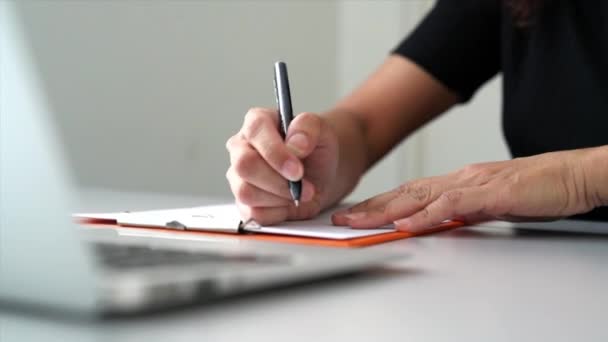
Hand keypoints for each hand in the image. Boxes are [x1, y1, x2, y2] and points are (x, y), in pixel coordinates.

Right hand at [226, 108, 338, 224]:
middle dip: (278, 181)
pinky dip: (277, 212)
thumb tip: (296, 144)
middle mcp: (241, 148)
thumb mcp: (322, 130)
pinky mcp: (243, 202)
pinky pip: (253, 214)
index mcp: (256, 123)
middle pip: (244, 166)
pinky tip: (288, 202)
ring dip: (280, 198)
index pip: (255, 132)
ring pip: (246, 193)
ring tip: (300, 193)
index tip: (297, 170)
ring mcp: (238, 177)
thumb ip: (308, 127)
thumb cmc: (317, 149)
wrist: (322, 174)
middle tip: (305, 186)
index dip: (275, 153)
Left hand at [332, 149, 600, 232]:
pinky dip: (424, 216)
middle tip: (343, 218)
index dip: (380, 204)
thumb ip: (462, 211)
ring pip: (419, 196)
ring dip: (386, 210)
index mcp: (458, 182)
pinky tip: (405, 225)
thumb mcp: (489, 204)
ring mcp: (472, 184)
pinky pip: (450, 206)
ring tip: (359, 221)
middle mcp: (459, 179)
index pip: (410, 193)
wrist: (571, 175)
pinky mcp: (490, 193)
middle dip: (370, 207)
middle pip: (405, 193)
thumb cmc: (536, 189)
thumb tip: (437, 221)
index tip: (357, 214)